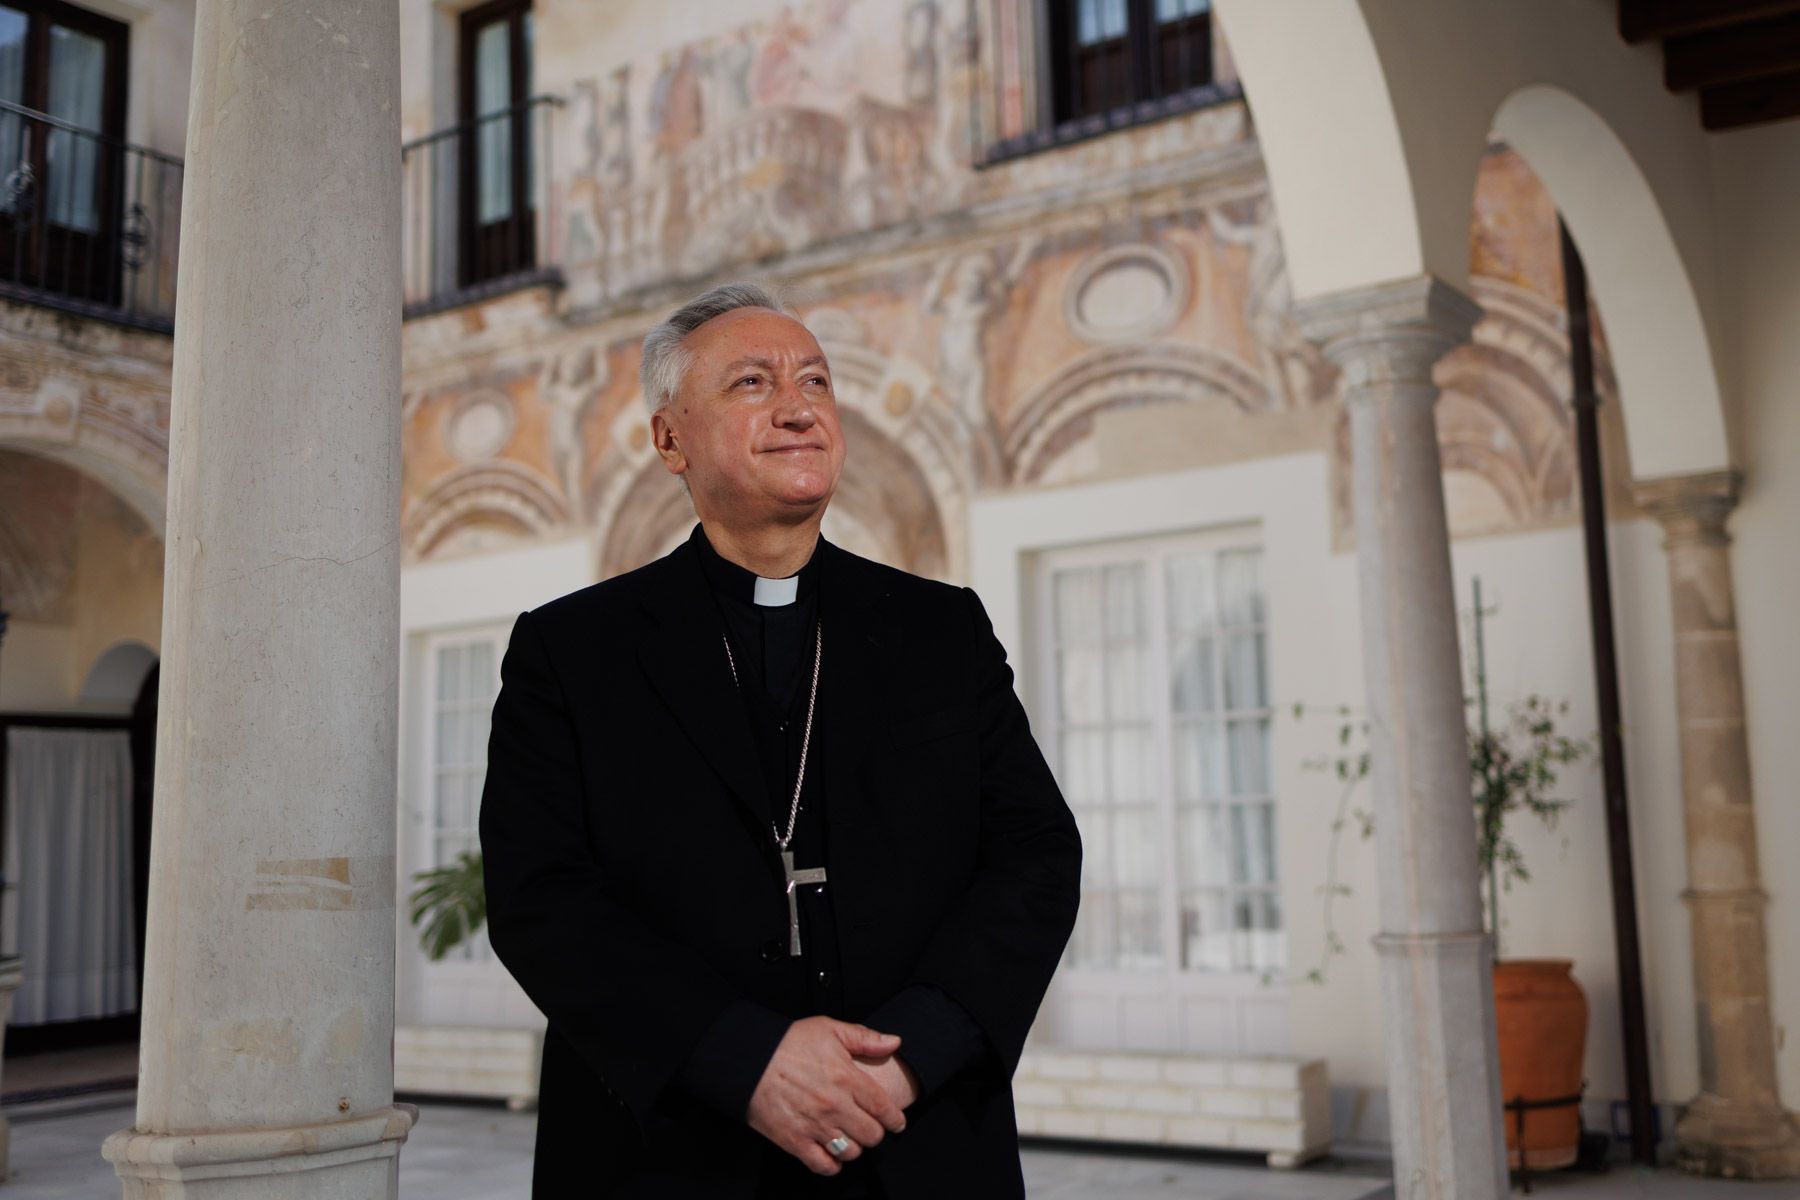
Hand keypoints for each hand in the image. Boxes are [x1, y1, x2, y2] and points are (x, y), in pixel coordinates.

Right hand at [746, 1017, 908, 1174]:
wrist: (748, 1059)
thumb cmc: (789, 1042)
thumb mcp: (829, 1029)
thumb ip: (865, 1037)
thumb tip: (894, 1042)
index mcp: (847, 1078)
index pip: (883, 1107)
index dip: (895, 1119)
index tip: (897, 1123)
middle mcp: (835, 1105)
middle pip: (872, 1135)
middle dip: (875, 1133)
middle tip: (870, 1128)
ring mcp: (815, 1125)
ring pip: (851, 1152)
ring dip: (855, 1148)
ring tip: (850, 1138)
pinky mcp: (794, 1141)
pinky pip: (823, 1165)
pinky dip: (832, 1165)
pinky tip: (832, 1154)